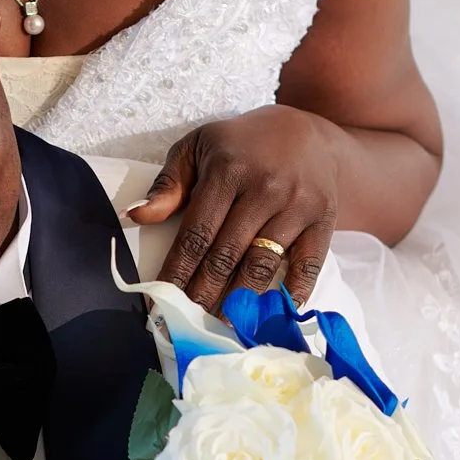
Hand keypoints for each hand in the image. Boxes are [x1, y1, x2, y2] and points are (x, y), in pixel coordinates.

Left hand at [130, 106, 340, 310]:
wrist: (306, 131)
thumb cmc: (241, 145)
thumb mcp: (198, 147)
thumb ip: (168, 184)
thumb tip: (135, 216)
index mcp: (227, 170)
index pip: (195, 234)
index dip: (177, 272)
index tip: (161, 301)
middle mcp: (264, 188)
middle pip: (226, 256)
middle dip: (203, 295)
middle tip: (187, 325)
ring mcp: (297, 205)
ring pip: (262, 265)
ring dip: (240, 302)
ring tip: (221, 328)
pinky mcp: (323, 219)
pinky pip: (308, 264)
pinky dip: (291, 293)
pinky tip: (273, 315)